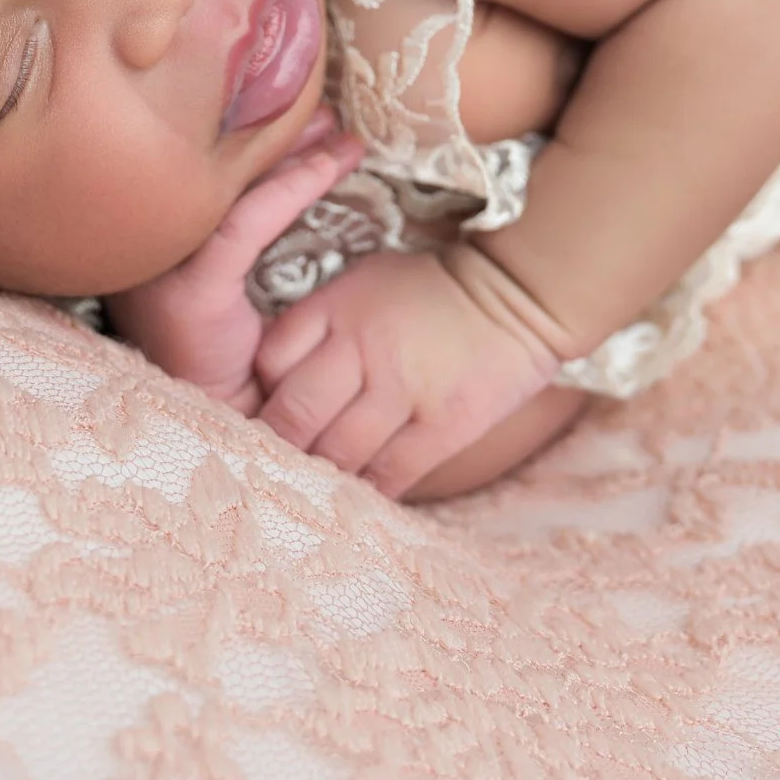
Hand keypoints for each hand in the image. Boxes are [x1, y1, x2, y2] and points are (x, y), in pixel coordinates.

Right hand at [106, 108, 362, 412]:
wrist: (230, 426)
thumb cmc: (238, 356)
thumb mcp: (239, 281)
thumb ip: (252, 229)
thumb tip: (300, 164)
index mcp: (157, 240)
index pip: (208, 173)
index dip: (259, 141)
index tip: (309, 120)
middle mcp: (150, 246)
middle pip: (216, 173)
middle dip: (276, 139)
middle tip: (328, 118)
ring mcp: (163, 268)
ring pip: (232, 191)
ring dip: (291, 157)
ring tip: (342, 140)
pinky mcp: (190, 293)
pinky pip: (245, 226)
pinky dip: (289, 191)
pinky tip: (328, 169)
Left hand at [253, 246, 562, 498]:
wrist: (518, 293)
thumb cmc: (433, 290)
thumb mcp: (364, 281)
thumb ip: (319, 322)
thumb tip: (273, 374)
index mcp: (338, 307)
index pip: (272, 362)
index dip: (264, 396)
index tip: (262, 417)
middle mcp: (363, 348)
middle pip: (296, 415)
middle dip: (280, 447)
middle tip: (274, 467)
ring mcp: (404, 388)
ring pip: (339, 453)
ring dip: (323, 474)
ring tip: (315, 488)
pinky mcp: (443, 424)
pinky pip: (391, 473)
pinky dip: (370, 490)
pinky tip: (361, 498)